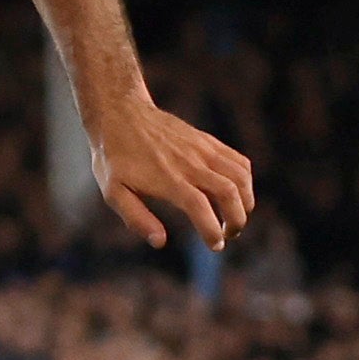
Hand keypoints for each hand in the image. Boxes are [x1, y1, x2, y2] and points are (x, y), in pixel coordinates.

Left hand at [88, 95, 254, 251]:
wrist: (121, 113)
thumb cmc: (114, 156)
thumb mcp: (113, 191)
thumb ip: (136, 217)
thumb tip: (160, 242)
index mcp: (167, 179)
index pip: (200, 207)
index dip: (213, 230)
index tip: (215, 246)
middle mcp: (190, 163)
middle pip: (229, 193)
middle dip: (236, 220)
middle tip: (227, 235)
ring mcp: (202, 150)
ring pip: (240, 177)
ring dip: (246, 202)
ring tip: (235, 217)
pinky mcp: (207, 141)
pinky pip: (238, 161)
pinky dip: (245, 181)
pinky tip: (236, 194)